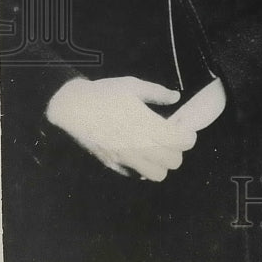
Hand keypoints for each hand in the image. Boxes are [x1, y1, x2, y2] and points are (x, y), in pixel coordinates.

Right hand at [45, 76, 197, 180]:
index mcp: (147, 125)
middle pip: (174, 162)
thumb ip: (157, 93)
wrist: (73, 106)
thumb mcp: (133, 85)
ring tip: (156, 148)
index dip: (188, 136)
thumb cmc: (105, 93)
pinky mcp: (113, 164)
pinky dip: (143, 169)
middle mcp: (139, 146)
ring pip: (157, 175)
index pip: (181, 142)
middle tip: (170, 138)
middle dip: (177, 150)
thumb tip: (175, 98)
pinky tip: (139, 153)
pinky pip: (136, 175)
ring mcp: (125, 158)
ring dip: (161, 163)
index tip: (184, 128)